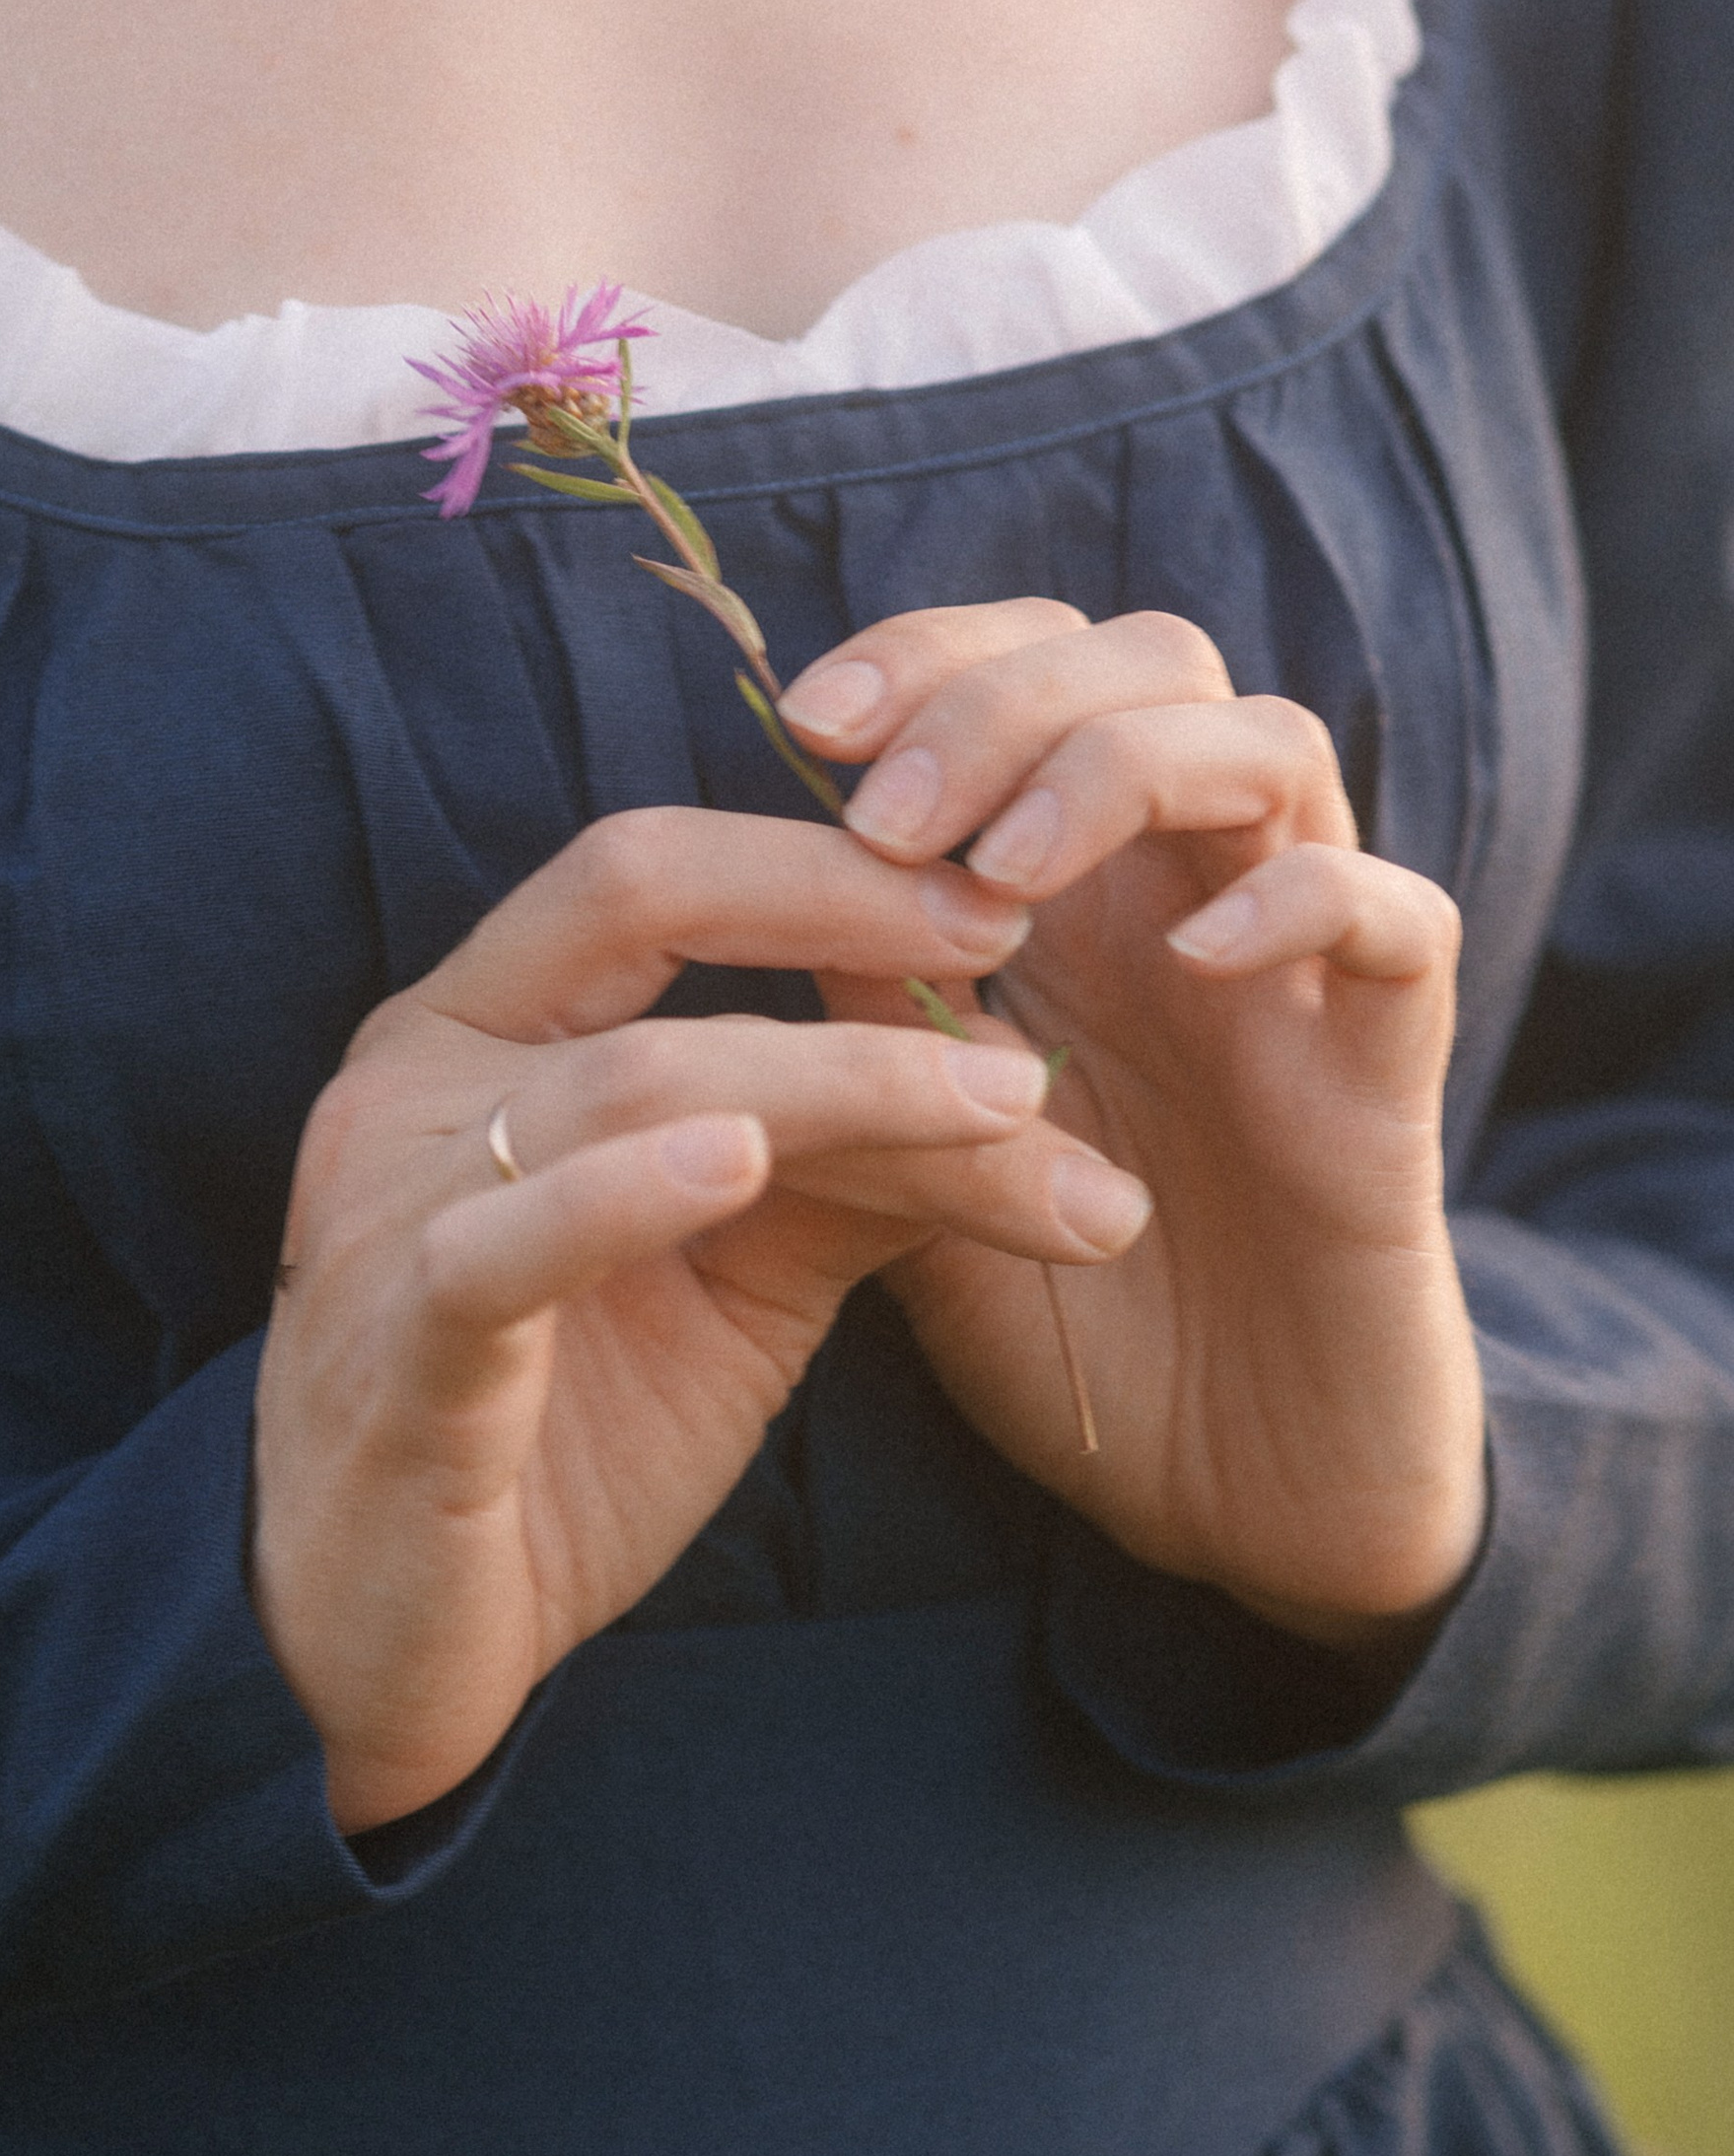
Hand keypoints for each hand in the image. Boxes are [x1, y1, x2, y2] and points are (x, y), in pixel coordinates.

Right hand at [253, 808, 1154, 1830]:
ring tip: (1001, 1109)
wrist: (391, 1655)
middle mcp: (415, 1081)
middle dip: (839, 909)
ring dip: (843, 1082)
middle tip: (1017, 949)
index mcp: (479, 1031)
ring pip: (625, 1081)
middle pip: (638, 913)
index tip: (1002, 902)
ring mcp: (387, 1209)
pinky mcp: (396, 1357)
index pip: (647, 872)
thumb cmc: (558, 1443)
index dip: (823, 858)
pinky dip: (624, 1196)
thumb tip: (1029, 1087)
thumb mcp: (732, 1280)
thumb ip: (850, 1170)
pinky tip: (745, 1163)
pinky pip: (501, 1250)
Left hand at [782, 602, 1483, 1651]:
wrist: (1228, 1500)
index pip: (1032, 667)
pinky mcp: (1394, 1078)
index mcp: (1080, 893)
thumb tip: (753, 888)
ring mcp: (1306, 977)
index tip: (809, 719)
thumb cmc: (1062, 1324)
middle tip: (891, 805)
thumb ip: (852, 1030)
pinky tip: (1194, 953)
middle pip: (1152, 659)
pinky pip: (1402, 919)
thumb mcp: (910, 1165)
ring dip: (1124, 770)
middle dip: (1009, 694)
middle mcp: (1198, 896)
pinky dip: (1305, 900)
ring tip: (998, 875)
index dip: (930, 655)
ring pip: (1277, 744)